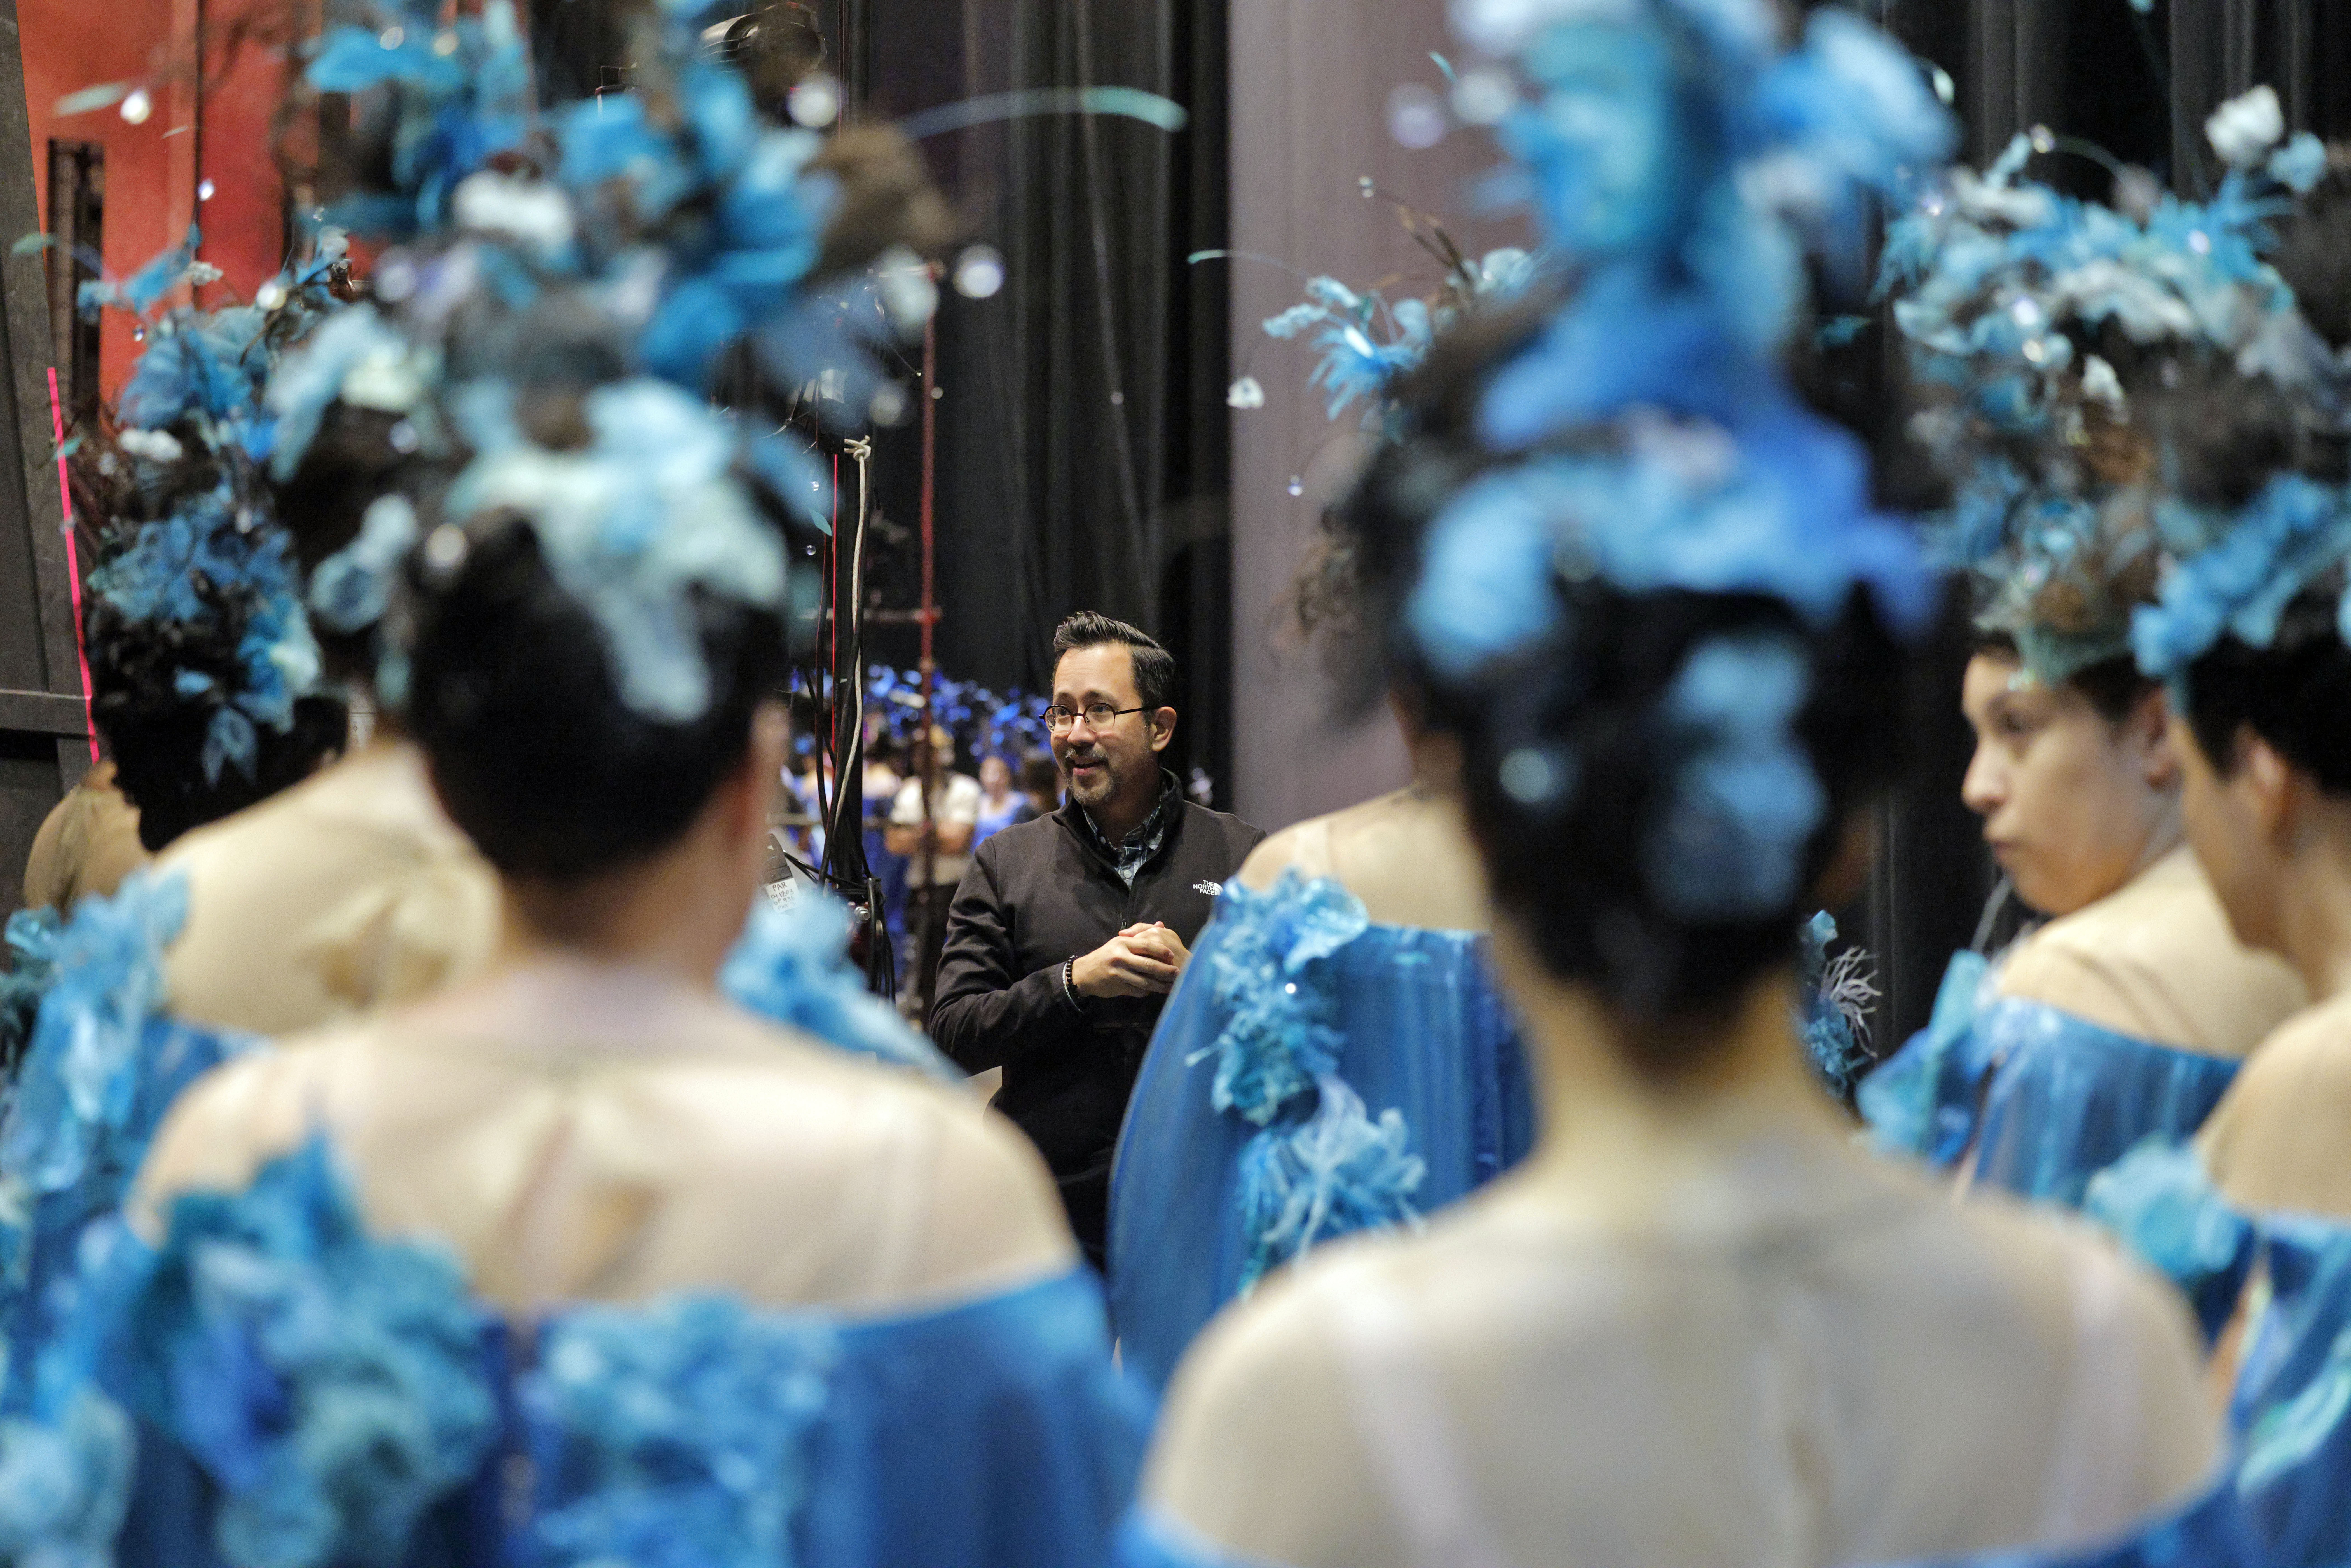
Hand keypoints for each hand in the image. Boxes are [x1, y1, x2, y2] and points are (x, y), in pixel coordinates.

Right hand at [1072, 922, 1191, 998]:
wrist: (1085, 973)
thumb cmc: (1107, 955)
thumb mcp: (1120, 941)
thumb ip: (1140, 934)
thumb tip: (1161, 925)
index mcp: (1122, 943)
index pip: (1146, 944)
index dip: (1161, 950)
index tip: (1172, 955)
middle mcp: (1120, 957)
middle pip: (1148, 964)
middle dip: (1166, 970)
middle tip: (1178, 972)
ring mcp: (1119, 973)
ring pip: (1145, 981)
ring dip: (1160, 985)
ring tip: (1172, 986)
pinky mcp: (1118, 987)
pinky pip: (1138, 990)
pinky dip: (1148, 991)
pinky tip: (1155, 991)